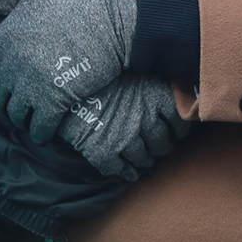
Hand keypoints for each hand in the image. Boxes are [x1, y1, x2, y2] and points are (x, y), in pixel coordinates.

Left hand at [0, 0, 135, 143]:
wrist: (115, 17)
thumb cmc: (74, 0)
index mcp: (2, 39)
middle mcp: (11, 64)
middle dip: (5, 103)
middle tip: (21, 99)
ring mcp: (32, 84)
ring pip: (15, 117)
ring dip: (25, 118)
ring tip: (36, 111)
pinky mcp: (56, 101)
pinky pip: (39, 129)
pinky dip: (43, 131)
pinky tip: (50, 125)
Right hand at [57, 73, 192, 178]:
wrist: (62, 77)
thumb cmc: (100, 70)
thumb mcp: (132, 68)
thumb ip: (152, 83)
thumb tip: (171, 91)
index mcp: (155, 94)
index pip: (179, 121)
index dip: (178, 130)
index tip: (175, 132)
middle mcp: (144, 117)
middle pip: (162, 143)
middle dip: (161, 147)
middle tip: (158, 147)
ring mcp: (124, 135)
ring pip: (142, 158)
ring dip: (144, 161)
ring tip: (144, 160)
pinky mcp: (103, 150)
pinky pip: (120, 169)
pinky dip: (126, 173)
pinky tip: (128, 172)